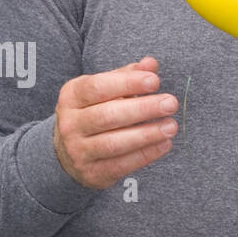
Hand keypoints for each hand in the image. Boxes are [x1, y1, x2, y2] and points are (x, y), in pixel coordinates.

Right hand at [53, 56, 178, 188]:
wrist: (66, 152)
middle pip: (108, 116)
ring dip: (146, 135)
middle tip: (170, 103)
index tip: (154, 81)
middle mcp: (69, 124)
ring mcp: (78, 151)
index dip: (127, 83)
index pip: (98, 87)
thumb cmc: (92, 112)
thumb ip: (127, 76)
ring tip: (171, 126)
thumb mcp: (103, 90)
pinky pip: (121, 165)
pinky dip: (145, 155)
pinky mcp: (91, 172)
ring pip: (114, 143)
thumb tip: (151, 64)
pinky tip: (164, 144)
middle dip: (143, 109)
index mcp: (71, 97)